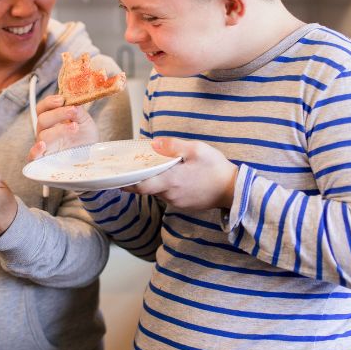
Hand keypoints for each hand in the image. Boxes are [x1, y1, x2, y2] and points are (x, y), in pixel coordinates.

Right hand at [28, 95, 98, 160]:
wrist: (92, 154)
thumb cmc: (85, 136)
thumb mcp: (85, 121)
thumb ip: (79, 111)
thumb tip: (74, 103)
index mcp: (51, 119)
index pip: (42, 108)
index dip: (49, 102)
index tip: (61, 100)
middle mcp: (45, 131)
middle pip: (42, 119)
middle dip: (58, 114)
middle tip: (73, 111)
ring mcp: (44, 146)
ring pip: (43, 135)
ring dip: (59, 130)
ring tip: (75, 127)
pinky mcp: (44, 160)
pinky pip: (33, 156)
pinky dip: (35, 151)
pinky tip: (42, 146)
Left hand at [123, 137, 237, 210]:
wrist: (234, 190)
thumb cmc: (216, 168)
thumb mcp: (197, 150)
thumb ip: (173, 146)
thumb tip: (154, 143)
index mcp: (171, 181)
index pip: (141, 186)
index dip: (127, 183)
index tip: (116, 178)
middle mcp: (171, 195)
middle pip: (148, 188)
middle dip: (141, 179)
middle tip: (135, 168)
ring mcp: (177, 202)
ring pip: (159, 192)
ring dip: (156, 182)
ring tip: (158, 168)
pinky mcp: (185, 205)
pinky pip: (170, 196)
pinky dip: (167, 187)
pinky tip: (174, 177)